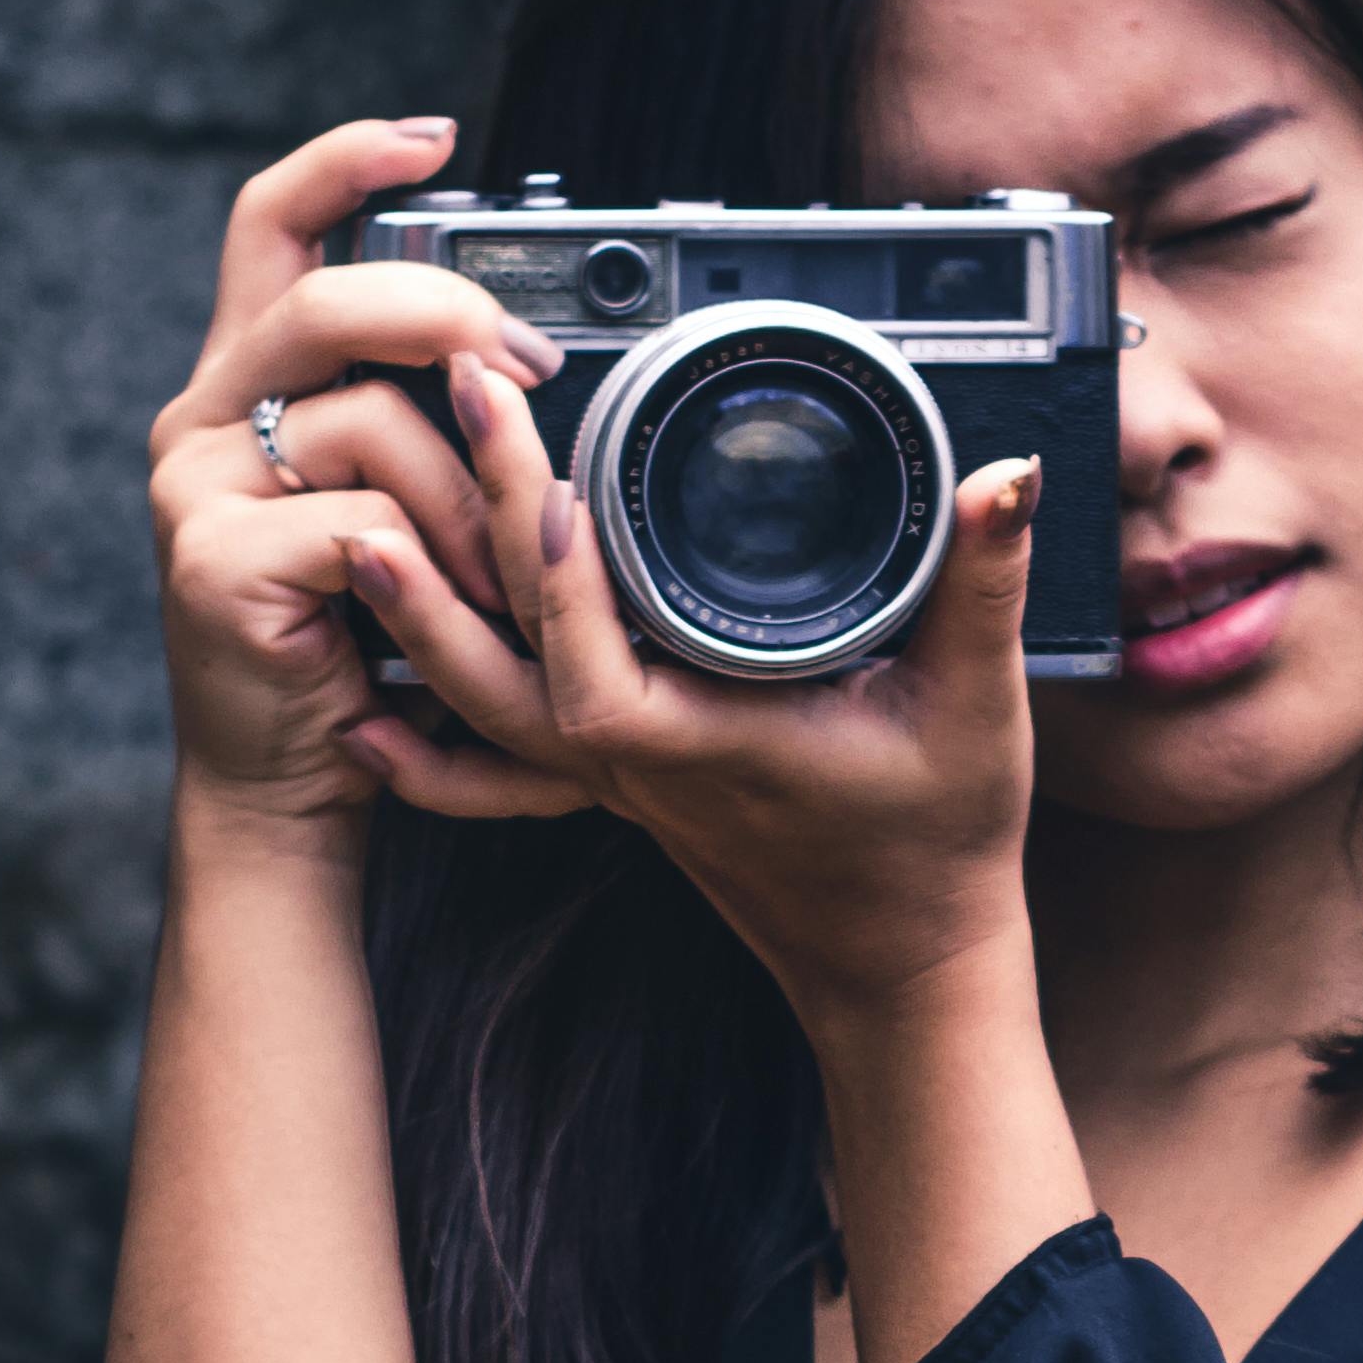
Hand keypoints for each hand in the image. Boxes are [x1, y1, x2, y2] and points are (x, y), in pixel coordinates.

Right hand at [143, 114, 595, 833]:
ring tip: (501, 574)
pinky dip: (435, 570)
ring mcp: (193, 489)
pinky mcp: (213, 564)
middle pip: (330, 300)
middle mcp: (199, 418)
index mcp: (242, 384)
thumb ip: (414, 418)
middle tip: (531, 374)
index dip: (347, 161)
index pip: (271, 224)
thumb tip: (512, 344)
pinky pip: (365, 524)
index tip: (437, 138)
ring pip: (369, 424)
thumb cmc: (362, 649)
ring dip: (468, 500)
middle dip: (451, 321)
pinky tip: (447, 618)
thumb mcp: (394, 508)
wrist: (287, 786)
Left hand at [339, 336, 1046, 1031]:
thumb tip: (1004, 478)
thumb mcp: (977, 708)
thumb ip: (985, 584)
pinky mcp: (621, 783)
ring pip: (483, 698)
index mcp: (701, 741)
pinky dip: (430, 740)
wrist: (907, 967)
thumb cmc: (936, 853)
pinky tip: (371, 715)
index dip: (555, 564)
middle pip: (509, 645)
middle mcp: (636, 760)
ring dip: (419, 611)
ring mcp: (617, 778)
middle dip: (465, 518)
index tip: (540, 468)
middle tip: (446, 395)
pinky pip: (501, 755)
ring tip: (358, 515)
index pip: (589, 652)